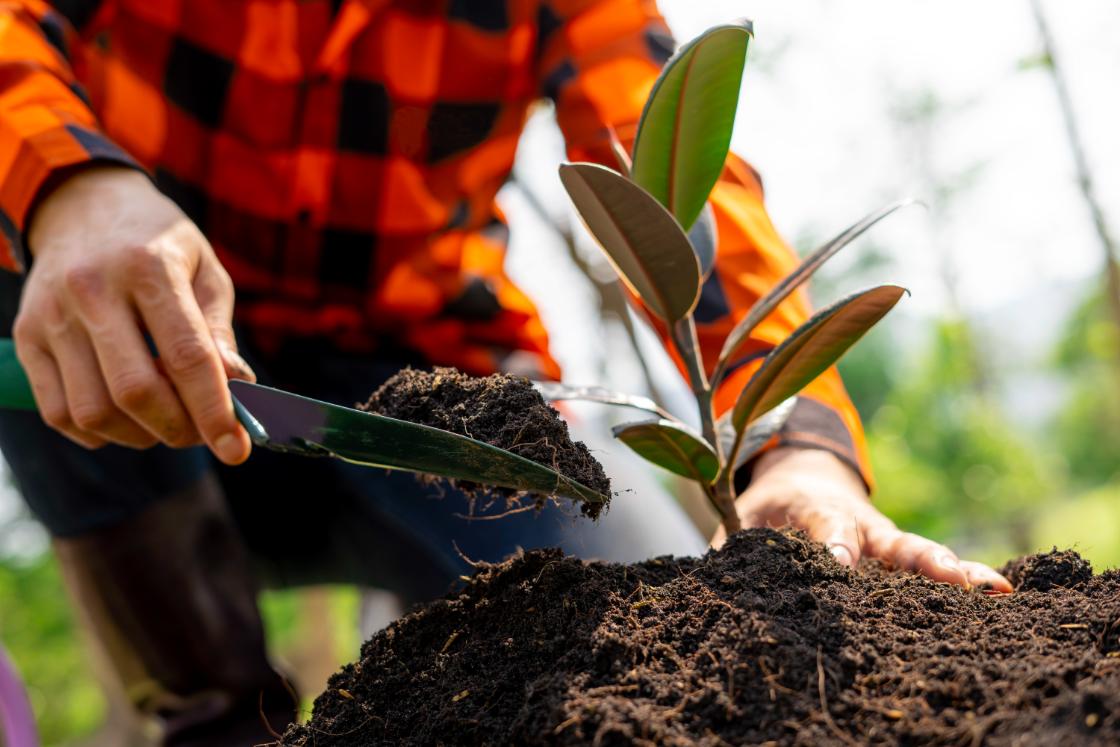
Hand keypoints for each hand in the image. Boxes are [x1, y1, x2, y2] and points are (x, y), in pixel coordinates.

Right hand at [16, 165, 253, 463]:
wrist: (81, 205)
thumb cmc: (158, 244)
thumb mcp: (204, 271)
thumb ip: (218, 333)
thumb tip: (236, 389)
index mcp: (149, 267)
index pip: (187, 357)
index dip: (215, 411)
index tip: (236, 449)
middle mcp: (92, 289)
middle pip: (136, 391)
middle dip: (178, 429)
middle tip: (201, 435)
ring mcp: (52, 315)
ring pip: (94, 411)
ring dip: (139, 436)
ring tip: (166, 423)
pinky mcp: (25, 337)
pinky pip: (59, 412)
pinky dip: (98, 433)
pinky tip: (125, 418)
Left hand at [710, 446, 1012, 592]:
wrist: (805, 474)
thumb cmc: (767, 508)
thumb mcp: (741, 522)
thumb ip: (731, 550)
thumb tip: (704, 584)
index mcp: (815, 510)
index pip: (827, 530)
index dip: (834, 547)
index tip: (842, 565)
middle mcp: (861, 525)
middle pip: (893, 542)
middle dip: (922, 559)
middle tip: (953, 577)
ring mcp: (886, 540)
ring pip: (924, 554)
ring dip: (958, 571)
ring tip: (995, 589)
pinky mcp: (900, 554)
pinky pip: (932, 568)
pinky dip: (966, 579)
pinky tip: (1003, 595)